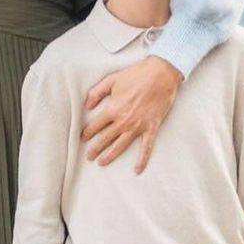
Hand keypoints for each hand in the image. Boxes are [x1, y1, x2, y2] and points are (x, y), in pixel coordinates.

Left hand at [82, 56, 180, 171]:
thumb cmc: (136, 75)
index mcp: (113, 109)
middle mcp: (124, 120)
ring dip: (110, 155)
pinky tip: (137, 170)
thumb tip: (87, 105)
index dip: (87, 132)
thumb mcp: (112, 79)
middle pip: (106, 138)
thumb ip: (97, 92)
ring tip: (102, 162)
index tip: (82, 138)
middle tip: (89, 156)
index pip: (96, 125)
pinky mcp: (151, 128)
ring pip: (121, 145)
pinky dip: (142, 160)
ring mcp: (138, 126)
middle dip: (95, 148)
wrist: (161, 73)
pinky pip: (146, 147)